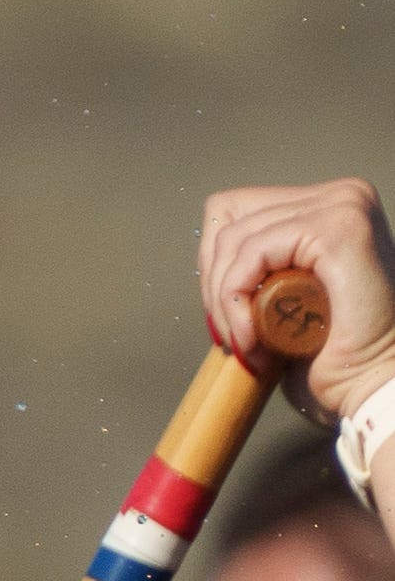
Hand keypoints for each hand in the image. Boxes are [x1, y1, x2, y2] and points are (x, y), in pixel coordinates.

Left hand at [208, 179, 394, 431]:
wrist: (371, 384)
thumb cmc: (331, 355)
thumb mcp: (282, 298)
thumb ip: (256, 269)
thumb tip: (209, 266)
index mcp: (329, 206)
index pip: (235, 210)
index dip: (214, 264)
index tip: (224, 315)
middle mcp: (342, 196)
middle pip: (229, 219)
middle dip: (215, 284)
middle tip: (233, 336)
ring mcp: (344, 206)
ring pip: (235, 238)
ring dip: (225, 301)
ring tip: (247, 343)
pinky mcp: (338, 228)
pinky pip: (253, 253)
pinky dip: (237, 298)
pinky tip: (254, 337)